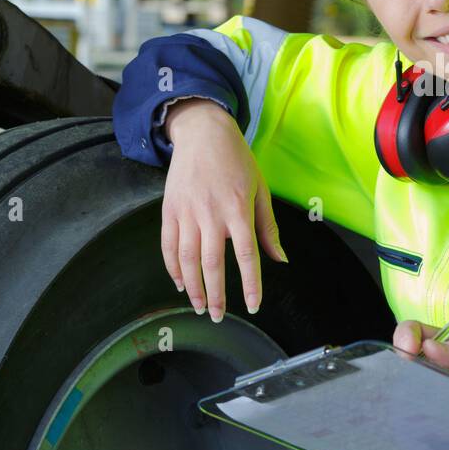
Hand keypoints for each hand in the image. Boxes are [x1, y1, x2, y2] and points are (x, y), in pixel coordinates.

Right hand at [162, 98, 286, 321]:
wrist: (203, 133)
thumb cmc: (237, 161)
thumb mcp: (260, 189)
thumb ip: (268, 227)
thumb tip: (280, 259)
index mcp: (238, 209)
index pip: (246, 255)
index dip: (250, 284)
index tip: (253, 305)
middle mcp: (211, 214)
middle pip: (213, 264)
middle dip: (215, 295)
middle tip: (217, 316)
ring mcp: (187, 212)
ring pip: (187, 259)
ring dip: (193, 287)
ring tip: (199, 306)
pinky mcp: (170, 210)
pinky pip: (168, 245)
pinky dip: (172, 268)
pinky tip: (180, 283)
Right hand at [392, 320, 448, 404]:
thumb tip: (430, 346)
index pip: (421, 331)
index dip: (408, 333)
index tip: (408, 347)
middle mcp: (441, 368)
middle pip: (409, 355)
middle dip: (400, 355)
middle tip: (406, 369)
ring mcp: (438, 393)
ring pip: (408, 382)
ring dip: (403, 382)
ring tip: (409, 389)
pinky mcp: (439, 417)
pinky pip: (418, 409)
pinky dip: (411, 407)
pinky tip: (415, 410)